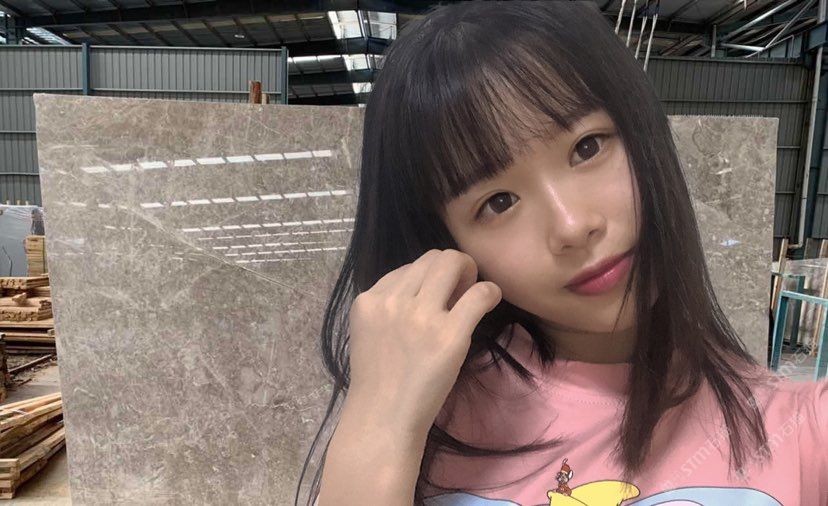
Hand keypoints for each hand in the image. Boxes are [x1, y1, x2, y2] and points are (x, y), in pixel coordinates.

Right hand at [345, 249, 501, 434]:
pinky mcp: (449, 335)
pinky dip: (490, 292)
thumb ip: (390, 307)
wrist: (383, 419)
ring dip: (469, 272)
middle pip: (432, 258)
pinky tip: (490, 301)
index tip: (434, 300)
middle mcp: (393, 301)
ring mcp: (421, 316)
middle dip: (451, 268)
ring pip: (453, 262)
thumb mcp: (370, 332)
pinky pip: (479, 293)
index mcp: (369, 300)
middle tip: (459, 291)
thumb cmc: (379, 382)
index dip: (426, 279)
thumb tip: (429, 286)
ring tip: (471, 296)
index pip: (407, 267)